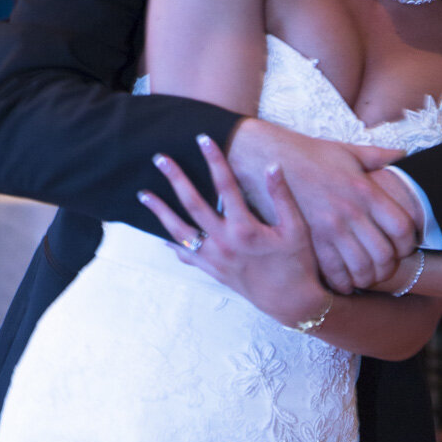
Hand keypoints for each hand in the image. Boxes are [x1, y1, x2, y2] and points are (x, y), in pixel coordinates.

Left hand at [137, 134, 329, 327]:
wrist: (292, 303)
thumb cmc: (298, 264)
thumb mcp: (296, 229)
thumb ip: (282, 197)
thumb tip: (272, 166)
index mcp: (245, 228)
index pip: (225, 185)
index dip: (214, 159)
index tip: (202, 138)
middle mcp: (224, 242)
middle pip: (193, 204)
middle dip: (175, 178)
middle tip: (159, 158)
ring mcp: (215, 258)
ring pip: (180, 231)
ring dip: (160, 212)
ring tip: (143, 194)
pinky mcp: (213, 271)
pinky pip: (187, 255)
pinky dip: (172, 244)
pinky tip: (160, 234)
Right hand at [226, 118, 418, 293]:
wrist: (266, 159)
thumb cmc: (308, 154)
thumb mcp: (347, 151)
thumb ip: (378, 156)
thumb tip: (402, 154)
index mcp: (365, 191)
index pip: (402, 228)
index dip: (409, 243)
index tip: (403, 246)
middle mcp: (351, 213)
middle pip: (385, 255)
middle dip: (390, 266)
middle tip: (385, 266)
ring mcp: (329, 230)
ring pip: (362, 269)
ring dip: (368, 278)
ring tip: (366, 275)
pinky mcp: (308, 242)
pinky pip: (334, 274)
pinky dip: (344, 283)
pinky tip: (344, 280)